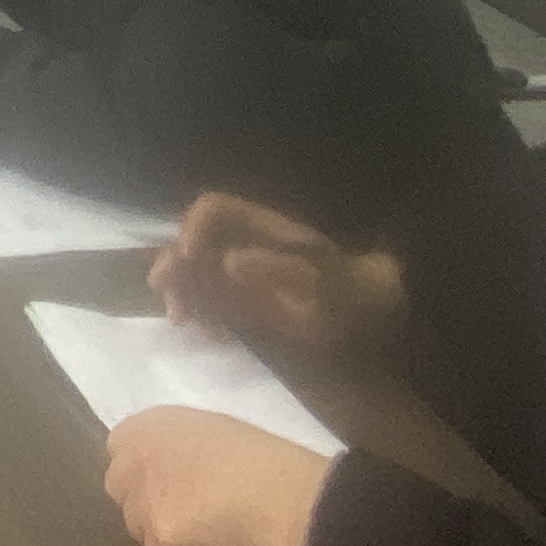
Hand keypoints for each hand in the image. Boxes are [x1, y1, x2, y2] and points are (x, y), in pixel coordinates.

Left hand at [101, 407, 330, 545]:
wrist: (286, 501)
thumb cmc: (264, 458)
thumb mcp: (213, 430)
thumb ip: (179, 445)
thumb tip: (175, 467)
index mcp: (149, 426)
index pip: (120, 446)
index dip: (144, 464)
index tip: (166, 474)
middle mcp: (135, 463)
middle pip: (120, 489)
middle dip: (143, 497)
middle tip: (181, 506)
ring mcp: (144, 507)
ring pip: (138, 527)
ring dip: (161, 529)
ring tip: (204, 530)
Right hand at [148, 193, 405, 355]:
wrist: (370, 315)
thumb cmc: (348, 292)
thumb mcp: (321, 280)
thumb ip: (276, 268)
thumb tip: (227, 261)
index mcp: (261, 228)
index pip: (214, 210)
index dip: (193, 227)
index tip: (189, 259)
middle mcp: (243, 244)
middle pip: (193, 242)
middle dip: (176, 269)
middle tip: (175, 305)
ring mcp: (240, 274)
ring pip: (193, 273)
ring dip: (182, 294)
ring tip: (186, 323)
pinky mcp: (242, 302)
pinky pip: (208, 301)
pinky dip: (201, 315)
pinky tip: (212, 335)